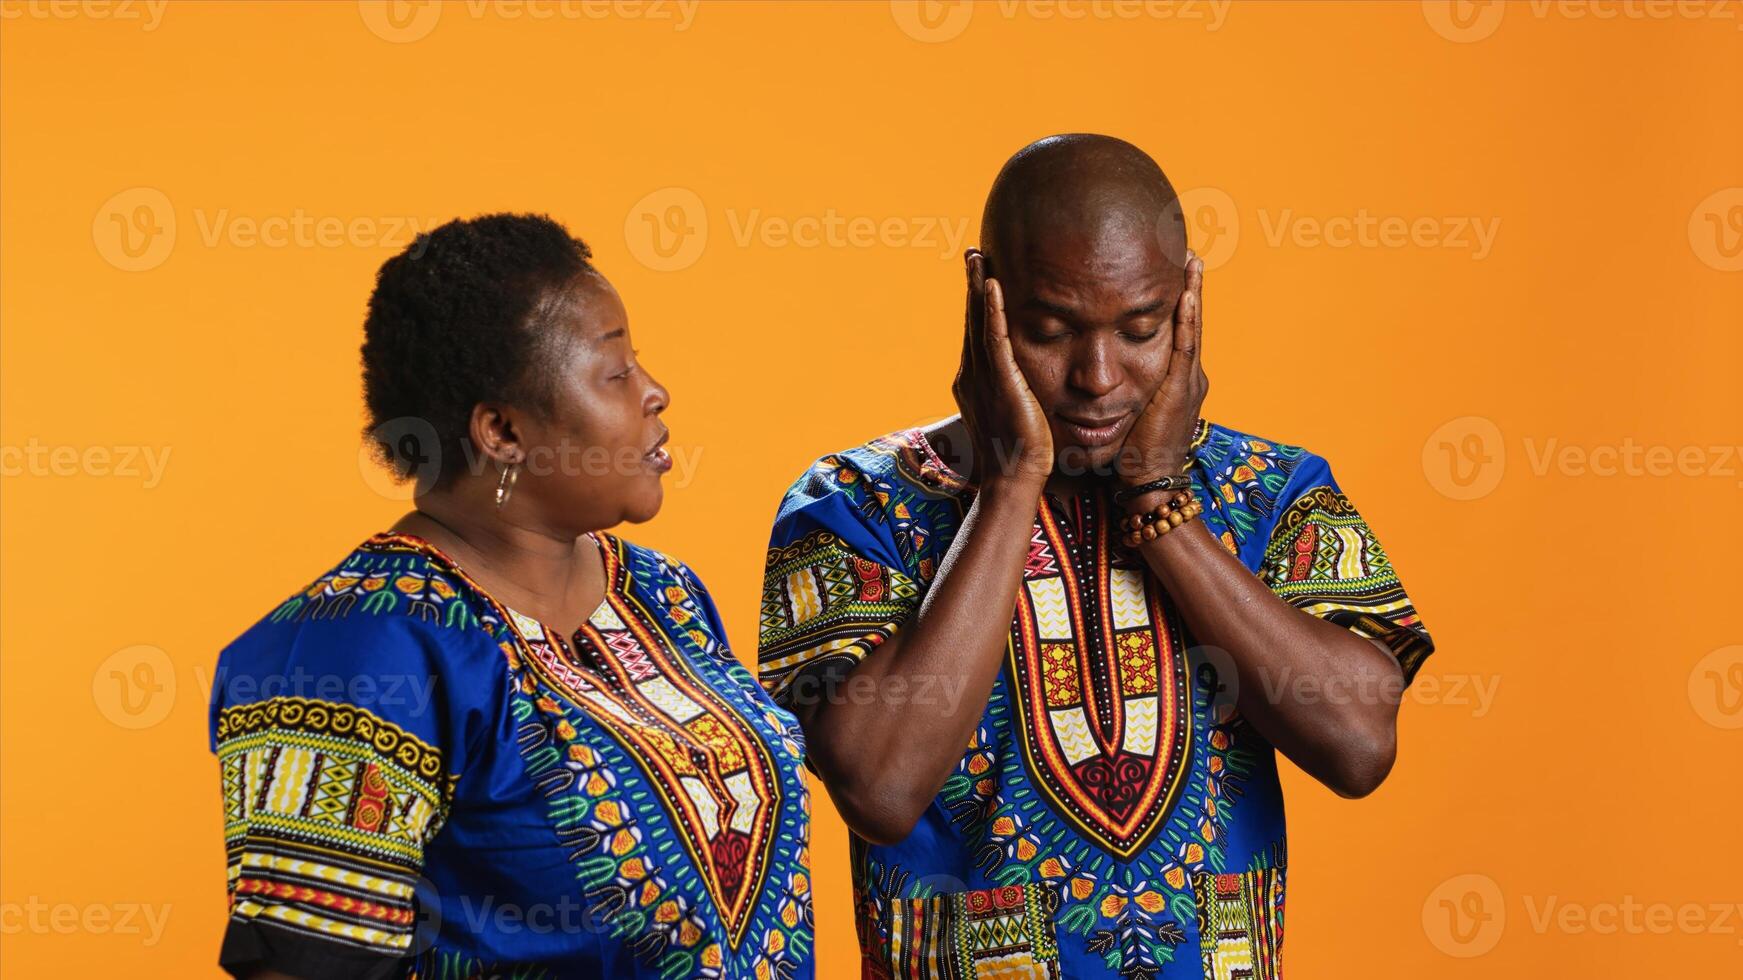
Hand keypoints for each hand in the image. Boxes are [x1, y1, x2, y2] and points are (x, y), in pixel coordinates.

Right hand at [953, 250, 1052, 487]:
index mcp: (977, 382)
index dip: (978, 303)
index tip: (982, 274)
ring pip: (978, 322)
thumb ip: (1014, 395)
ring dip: (978, 287)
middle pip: (972, 320)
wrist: (1015, 482)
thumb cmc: (1021, 457)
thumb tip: (1025, 386)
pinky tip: (993, 284)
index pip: (978, 333)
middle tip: (974, 253)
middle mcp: (973, 375)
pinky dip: (991, 310)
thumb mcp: (1015, 416)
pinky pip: (994, 338)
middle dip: (973, 286)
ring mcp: (983, 378)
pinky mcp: (1001, 382)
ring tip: (979, 256)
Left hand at [1117, 249, 1208, 485]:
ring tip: (1192, 260)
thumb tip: (1097, 371)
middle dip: (1190, 287)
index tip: (1174, 270)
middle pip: (1189, 321)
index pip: (1177, 330)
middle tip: (1189, 252)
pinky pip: (1184, 346)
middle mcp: (1188, 375)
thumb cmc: (1133, 452)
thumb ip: (1121, 387)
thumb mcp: (1129, 410)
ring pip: (1191, 327)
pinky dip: (1187, 319)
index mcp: (1176, 379)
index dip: (1178, 300)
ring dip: (1193, 292)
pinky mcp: (1180, 389)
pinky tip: (1186, 294)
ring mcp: (1188, 381)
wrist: (1148, 482)